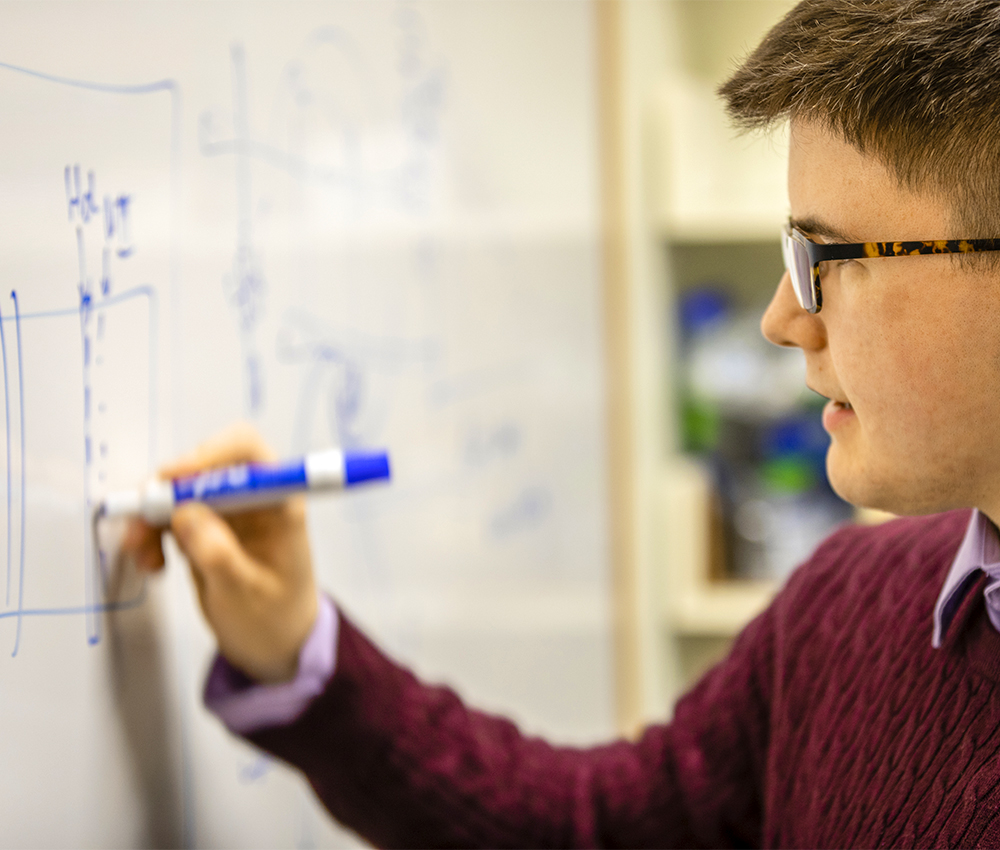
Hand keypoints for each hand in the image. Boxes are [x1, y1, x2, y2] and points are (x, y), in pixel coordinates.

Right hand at [121, 423, 318, 683]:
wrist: (277, 646)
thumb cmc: (274, 619)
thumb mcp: (245, 595)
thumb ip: (218, 555)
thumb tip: (186, 515)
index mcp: (279, 504)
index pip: (247, 452)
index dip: (208, 455)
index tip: (171, 480)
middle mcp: (254, 499)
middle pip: (203, 469)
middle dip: (167, 493)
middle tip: (141, 526)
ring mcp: (229, 512)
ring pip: (180, 493)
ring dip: (153, 517)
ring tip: (144, 557)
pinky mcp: (207, 528)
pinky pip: (171, 516)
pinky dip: (153, 533)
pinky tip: (152, 564)